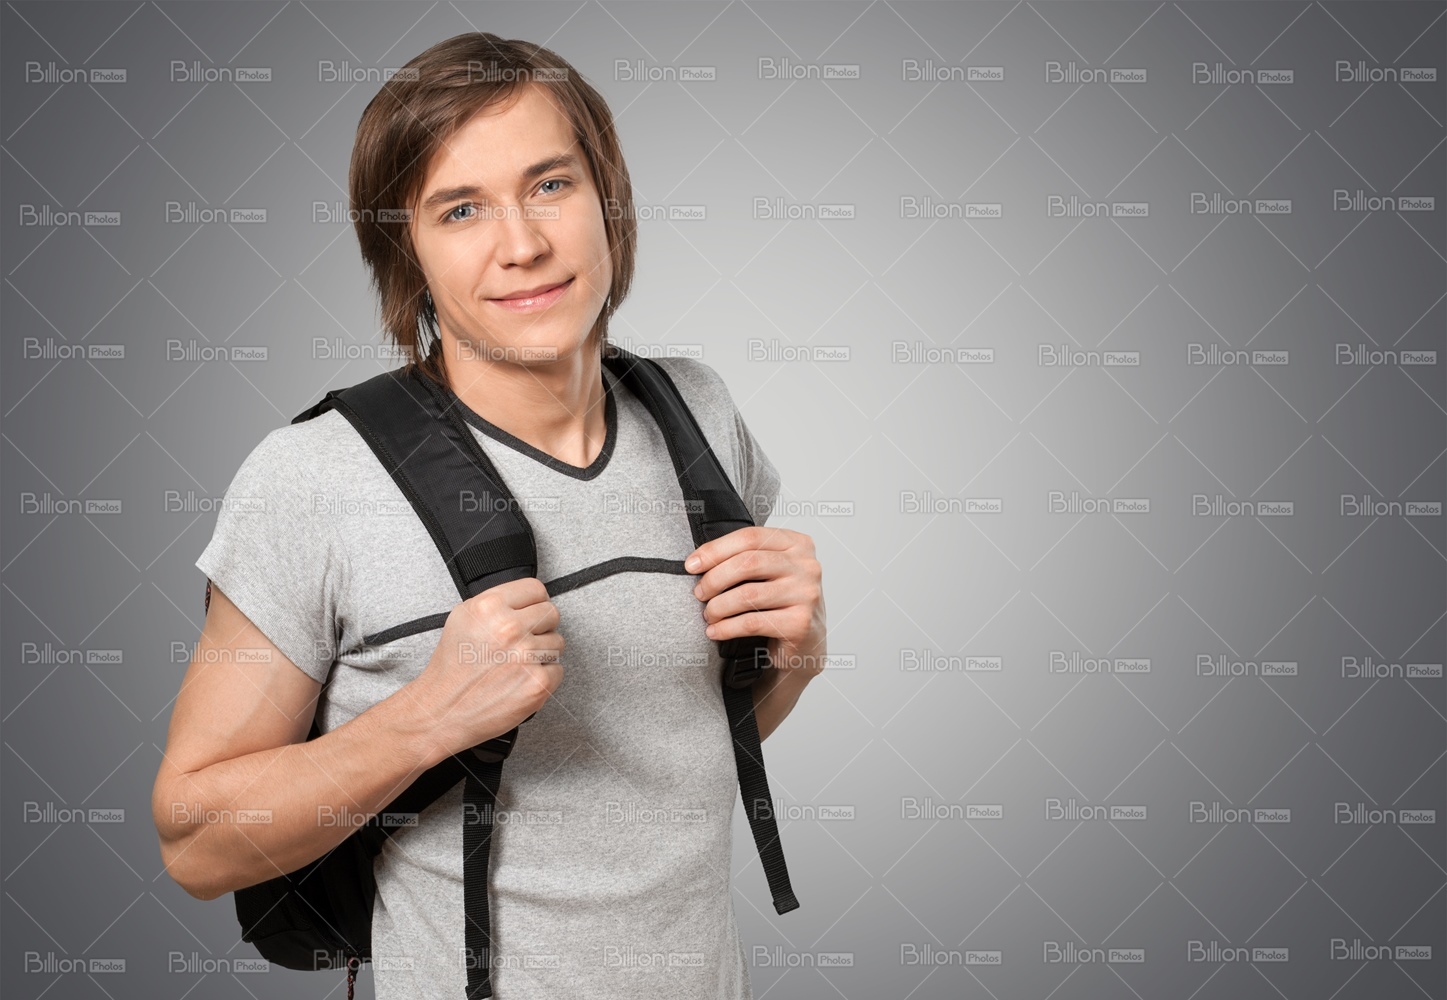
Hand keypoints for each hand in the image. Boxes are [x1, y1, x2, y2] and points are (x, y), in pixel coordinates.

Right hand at [411, 577, 564, 758]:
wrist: (442, 710)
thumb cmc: (452, 669)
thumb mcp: (463, 619)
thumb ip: (496, 604)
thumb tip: (525, 599)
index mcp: (489, 607)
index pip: (536, 589)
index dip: (534, 603)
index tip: (530, 613)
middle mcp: (509, 628)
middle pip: (551, 614)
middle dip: (540, 627)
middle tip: (522, 642)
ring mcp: (526, 656)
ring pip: (557, 643)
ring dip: (542, 653)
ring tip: (516, 664)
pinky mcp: (537, 683)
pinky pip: (558, 669)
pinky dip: (543, 677)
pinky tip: (521, 680)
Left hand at [686, 526, 826, 677]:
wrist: (807, 643)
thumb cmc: (782, 603)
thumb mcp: (772, 572)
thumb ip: (747, 558)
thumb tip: (701, 560)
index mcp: (797, 544)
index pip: (750, 537)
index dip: (715, 549)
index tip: (693, 564)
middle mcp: (806, 566)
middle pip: (748, 563)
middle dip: (714, 578)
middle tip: (700, 592)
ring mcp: (806, 594)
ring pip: (748, 595)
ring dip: (718, 606)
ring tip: (709, 614)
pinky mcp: (800, 623)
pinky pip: (752, 622)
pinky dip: (727, 628)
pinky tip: (716, 630)